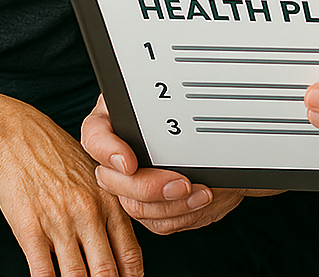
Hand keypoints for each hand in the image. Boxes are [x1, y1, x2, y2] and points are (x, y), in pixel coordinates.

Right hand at [0, 104, 143, 276]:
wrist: (20, 139)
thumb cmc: (57, 157)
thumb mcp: (95, 176)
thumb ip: (109, 209)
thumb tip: (120, 242)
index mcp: (108, 201)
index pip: (129, 252)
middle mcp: (88, 213)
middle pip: (106, 270)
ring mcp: (60, 223)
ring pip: (77, 276)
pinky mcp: (31, 230)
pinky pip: (43, 272)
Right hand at [81, 96, 281, 234]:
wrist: (223, 142)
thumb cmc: (198, 109)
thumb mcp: (180, 95)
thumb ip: (167, 98)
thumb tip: (167, 96)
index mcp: (116, 121)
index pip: (95, 135)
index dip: (107, 151)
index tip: (130, 162)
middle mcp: (119, 155)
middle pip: (113, 180)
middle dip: (149, 185)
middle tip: (181, 181)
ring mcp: (133, 185)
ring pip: (135, 207)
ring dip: (170, 203)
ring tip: (200, 191)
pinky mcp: (152, 208)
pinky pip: (156, 222)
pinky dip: (180, 214)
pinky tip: (200, 199)